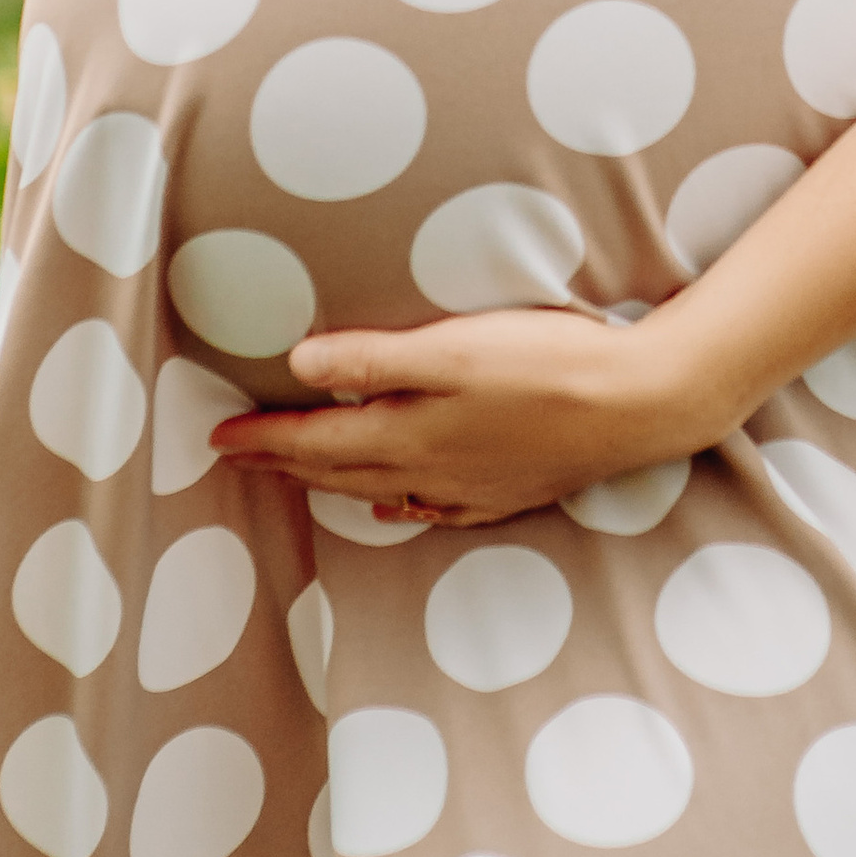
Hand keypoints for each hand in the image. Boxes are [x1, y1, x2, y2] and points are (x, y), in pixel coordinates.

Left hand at [210, 310, 726, 530]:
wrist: (638, 405)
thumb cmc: (548, 365)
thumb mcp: (453, 349)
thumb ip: (375, 359)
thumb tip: (299, 367)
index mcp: (410, 433)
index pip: (316, 440)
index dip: (265, 439)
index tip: (217, 440)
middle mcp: (432, 471)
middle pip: (340, 469)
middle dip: (285, 464)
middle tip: (239, 460)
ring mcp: (472, 487)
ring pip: (381, 490)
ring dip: (332, 483)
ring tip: (299, 478)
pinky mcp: (509, 490)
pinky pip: (431, 507)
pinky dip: (398, 504)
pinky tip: (396, 503)